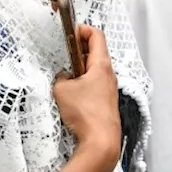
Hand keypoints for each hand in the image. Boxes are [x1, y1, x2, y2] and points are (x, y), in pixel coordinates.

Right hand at [53, 25, 120, 171]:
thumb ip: (61, 77)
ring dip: (81, 67)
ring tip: (66, 75)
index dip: (82, 29)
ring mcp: (110, 89)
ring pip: (95, 70)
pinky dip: (84, 82)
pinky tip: (73, 93)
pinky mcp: (106, 102)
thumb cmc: (85, 113)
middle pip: (96, 51)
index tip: (70, 31)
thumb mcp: (62, 89)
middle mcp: (109, 75)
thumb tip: (65, 78)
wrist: (101, 142)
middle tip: (64, 52)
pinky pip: (95, 84)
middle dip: (79, 49)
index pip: (96, 36)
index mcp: (101, 65)